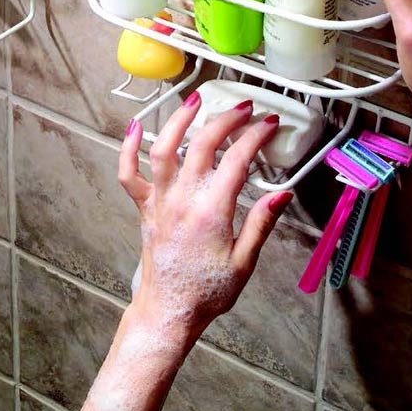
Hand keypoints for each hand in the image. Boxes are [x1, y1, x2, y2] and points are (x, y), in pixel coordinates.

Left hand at [118, 93, 292, 347]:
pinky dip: (128, 147)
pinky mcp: (144, 207)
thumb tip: (283, 193)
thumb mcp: (244, 262)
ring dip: (179, 119)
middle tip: (244, 107)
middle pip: (203, 144)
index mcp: (211, 212)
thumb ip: (261, 223)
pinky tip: (135, 126)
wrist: (170, 311)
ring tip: (194, 100)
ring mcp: (159, 200)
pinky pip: (129, 172)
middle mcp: (182, 199)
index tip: (268, 123)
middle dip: (226, 119)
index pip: (237, 160)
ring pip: (164, 148)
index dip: (255, 136)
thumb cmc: (207, 291)